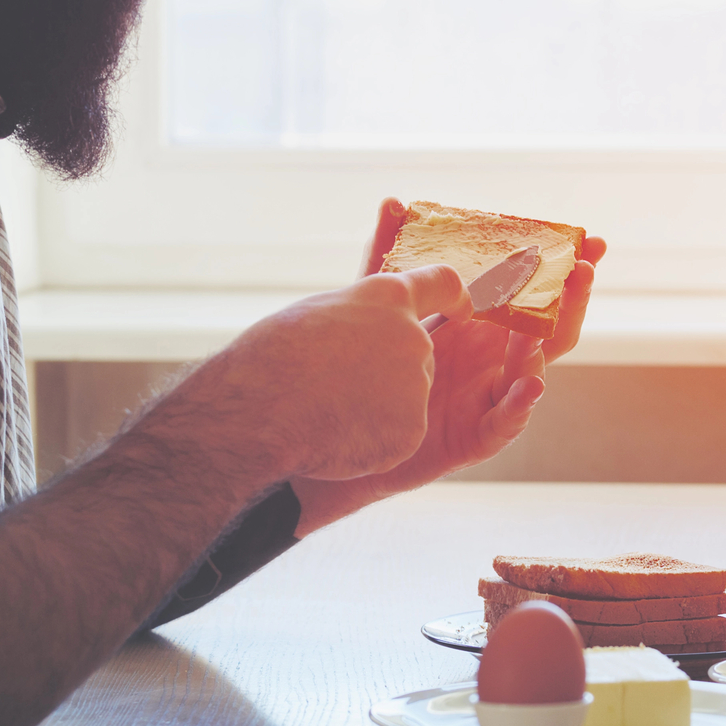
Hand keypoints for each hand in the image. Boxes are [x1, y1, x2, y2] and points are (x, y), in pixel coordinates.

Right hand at [202, 262, 472, 481]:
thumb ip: (356, 315)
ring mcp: (417, 385)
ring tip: (328, 411)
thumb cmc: (270, 361)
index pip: (443, 283)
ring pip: (407, 399)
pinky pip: (398, 437)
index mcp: (387, 297)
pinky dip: (372, 442)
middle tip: (337, 386)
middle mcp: (413, 337)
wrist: (261, 416)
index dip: (455, 296)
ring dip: (376, 408)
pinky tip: (337, 437)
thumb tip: (363, 325)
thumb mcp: (315, 313)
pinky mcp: (415, 430)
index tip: (463, 307)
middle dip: (388, 372)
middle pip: (417, 355)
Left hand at [292, 198, 604, 531]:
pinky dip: (521, 405)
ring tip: (546, 324)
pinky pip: (507, 422)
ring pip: (534, 371)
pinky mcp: (479, 437)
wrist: (351, 428)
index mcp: (483, 325)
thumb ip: (388, 256)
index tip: (588, 238)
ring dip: (543, 347)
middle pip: (549, 328)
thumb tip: (392, 202)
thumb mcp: (382, 307)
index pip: (533, 292)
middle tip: (584, 268)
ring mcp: (491, 397)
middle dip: (572, 299)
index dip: (563, 267)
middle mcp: (495, 359)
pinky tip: (530, 385)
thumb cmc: (377, 366)